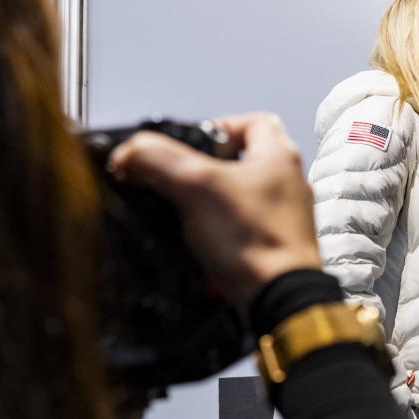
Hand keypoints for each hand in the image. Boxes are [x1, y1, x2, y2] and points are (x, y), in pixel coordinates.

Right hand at [108, 112, 321, 309]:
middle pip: (240, 161)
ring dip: (208, 205)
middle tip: (178, 180)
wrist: (279, 298)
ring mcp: (285, 217)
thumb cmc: (252, 240)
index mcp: (279, 156)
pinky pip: (241, 231)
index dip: (217, 125)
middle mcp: (288, 184)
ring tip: (183, 214)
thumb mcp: (195, 187)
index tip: (190, 143)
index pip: (251, 120)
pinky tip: (198, 246)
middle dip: (205, 170)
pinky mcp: (276, 247)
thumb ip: (158, 160)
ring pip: (238, 198)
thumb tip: (130, 150)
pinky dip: (218, 236)